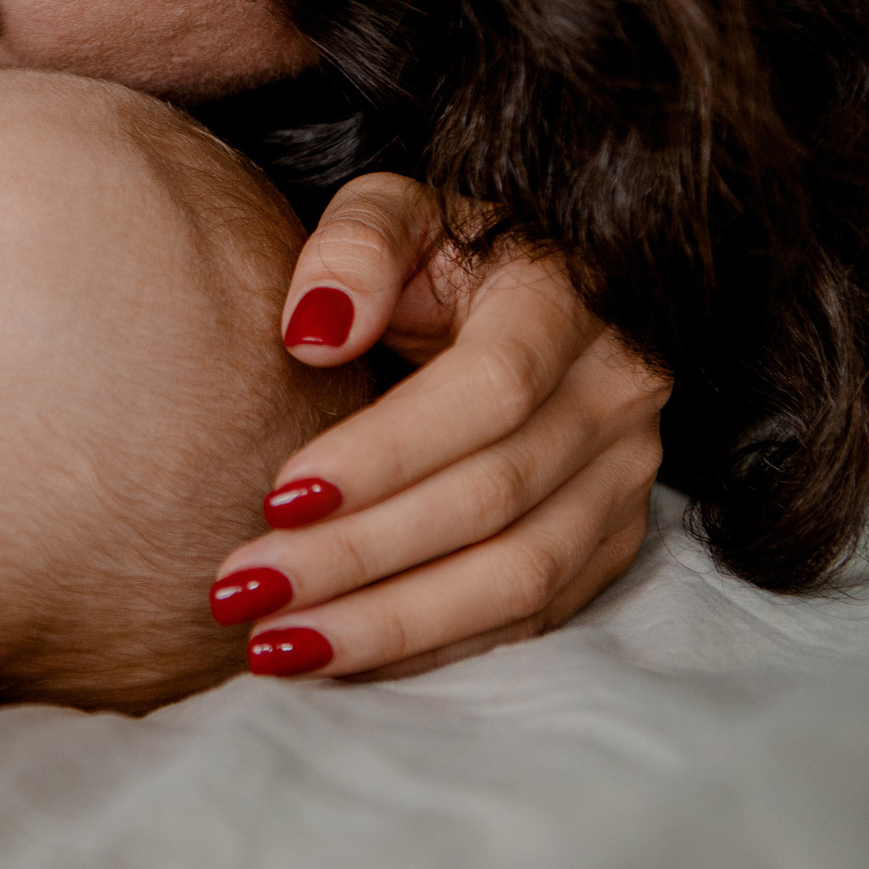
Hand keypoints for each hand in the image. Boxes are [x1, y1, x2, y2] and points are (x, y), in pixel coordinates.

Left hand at [211, 173, 668, 678]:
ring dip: (390, 623)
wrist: (519, 294)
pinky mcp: (611, 540)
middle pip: (494, 497)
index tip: (277, 496)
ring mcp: (625, 474)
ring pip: (519, 575)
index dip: (386, 452)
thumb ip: (353, 247)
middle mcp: (616, 391)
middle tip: (243, 588)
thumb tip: (313, 331)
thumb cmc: (437, 253)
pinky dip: (432, 647)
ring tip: (275, 647)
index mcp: (568, 296)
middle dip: (360, 555)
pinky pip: (529, 617)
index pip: (490, 390)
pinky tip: (339, 656)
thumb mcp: (393, 211)